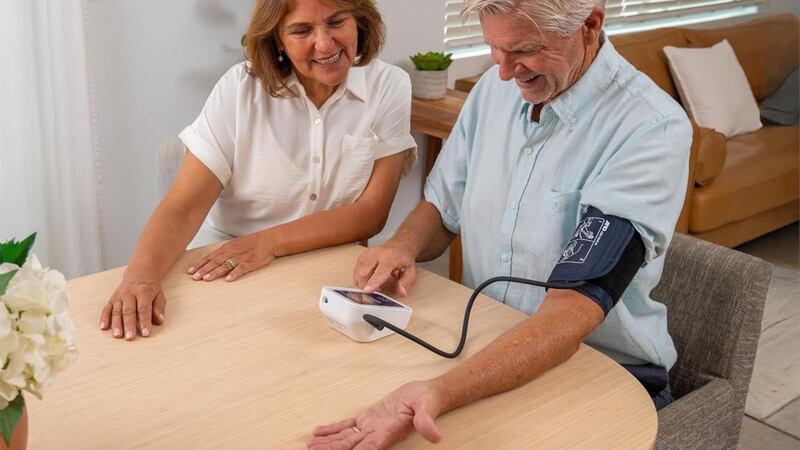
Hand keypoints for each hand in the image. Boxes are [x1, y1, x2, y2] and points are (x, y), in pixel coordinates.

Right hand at [99, 278, 165, 339]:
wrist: (138, 275)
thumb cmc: (150, 289)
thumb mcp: (159, 295)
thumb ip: (159, 308)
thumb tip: (160, 321)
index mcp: (143, 292)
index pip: (143, 309)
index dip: (144, 322)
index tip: (146, 334)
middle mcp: (129, 293)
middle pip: (128, 311)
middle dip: (129, 325)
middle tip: (130, 338)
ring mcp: (119, 296)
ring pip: (117, 311)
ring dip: (116, 324)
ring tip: (118, 336)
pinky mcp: (112, 299)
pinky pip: (106, 308)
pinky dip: (104, 318)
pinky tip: (103, 327)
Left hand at [187, 232, 275, 281]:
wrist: (268, 240)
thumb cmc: (252, 243)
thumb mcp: (235, 244)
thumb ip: (224, 252)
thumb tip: (212, 258)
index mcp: (226, 248)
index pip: (210, 257)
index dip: (199, 264)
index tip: (190, 271)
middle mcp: (231, 253)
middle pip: (214, 262)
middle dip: (203, 270)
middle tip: (194, 277)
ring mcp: (240, 258)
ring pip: (225, 266)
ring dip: (215, 272)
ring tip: (206, 279)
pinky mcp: (250, 263)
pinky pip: (241, 269)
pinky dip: (234, 274)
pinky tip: (228, 279)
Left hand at [308, 381, 444, 449]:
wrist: (427, 394)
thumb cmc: (428, 401)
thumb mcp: (428, 407)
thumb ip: (426, 421)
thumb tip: (434, 435)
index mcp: (389, 432)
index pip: (369, 447)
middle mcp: (378, 433)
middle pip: (351, 446)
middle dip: (333, 449)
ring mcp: (372, 426)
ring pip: (346, 438)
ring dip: (329, 443)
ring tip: (311, 446)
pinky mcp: (368, 418)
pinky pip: (348, 425)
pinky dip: (333, 429)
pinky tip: (319, 433)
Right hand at [353, 243, 416, 296]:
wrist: (399, 245)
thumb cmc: (403, 258)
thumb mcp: (411, 271)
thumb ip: (406, 282)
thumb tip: (401, 292)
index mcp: (389, 257)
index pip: (379, 271)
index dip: (373, 282)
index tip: (367, 291)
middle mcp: (376, 254)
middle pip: (363, 273)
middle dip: (366, 286)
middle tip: (375, 292)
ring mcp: (367, 254)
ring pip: (358, 273)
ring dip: (363, 283)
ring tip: (374, 286)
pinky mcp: (362, 256)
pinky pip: (356, 271)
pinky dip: (360, 279)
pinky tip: (369, 280)